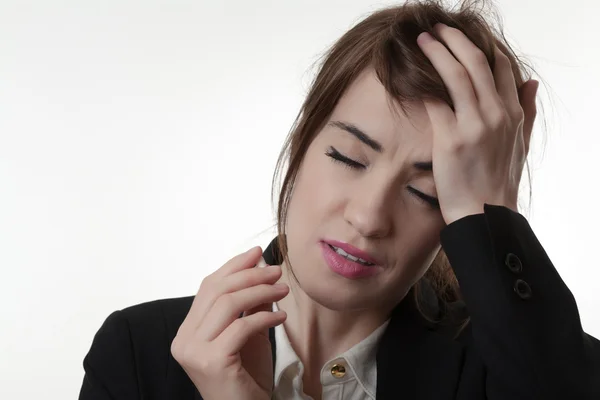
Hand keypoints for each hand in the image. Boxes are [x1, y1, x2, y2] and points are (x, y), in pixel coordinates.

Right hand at [171, 247, 288, 399]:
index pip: (208, 288)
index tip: (257, 253)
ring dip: (260, 291)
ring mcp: (194, 351)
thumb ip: (249, 304)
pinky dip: (265, 318)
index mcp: (188, 331)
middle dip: (249, 275)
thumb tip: (259, 268)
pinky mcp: (211, 362)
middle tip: (276, 270)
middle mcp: (184, 339)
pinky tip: (282, 318)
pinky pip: (241, 327)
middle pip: (216, 291)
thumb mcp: (249, 334)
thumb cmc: (247, 378)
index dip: (233, 266)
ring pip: (228, 304)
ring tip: (282, 290)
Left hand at [416, 23, 538, 224]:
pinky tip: (409, 75)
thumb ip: (528, 112)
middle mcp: (496, 113)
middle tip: (436, 30)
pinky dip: (421, 84)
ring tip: (422, 41)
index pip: (500, 66)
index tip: (462, 36)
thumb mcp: (522, 144)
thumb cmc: (500, 181)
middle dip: (454, 40)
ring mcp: (474, 124)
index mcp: (513, 113)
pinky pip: (434, 101)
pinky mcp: (451, 138)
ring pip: (455, 75)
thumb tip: (530, 83)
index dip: (480, 46)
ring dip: (436, 53)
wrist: (485, 213)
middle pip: (475, 62)